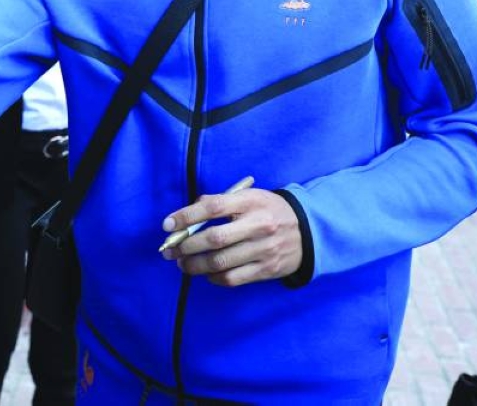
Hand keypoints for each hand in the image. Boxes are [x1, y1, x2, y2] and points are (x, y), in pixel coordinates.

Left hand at [161, 188, 301, 285]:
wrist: (309, 231)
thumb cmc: (268, 211)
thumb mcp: (250, 197)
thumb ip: (220, 203)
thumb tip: (187, 215)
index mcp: (251, 202)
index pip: (213, 207)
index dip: (186, 216)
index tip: (167, 225)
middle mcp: (259, 225)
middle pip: (214, 238)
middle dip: (185, 246)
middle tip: (170, 250)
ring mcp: (264, 250)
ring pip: (220, 262)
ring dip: (194, 265)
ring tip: (182, 264)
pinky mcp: (267, 270)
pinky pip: (232, 278)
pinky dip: (213, 277)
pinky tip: (206, 273)